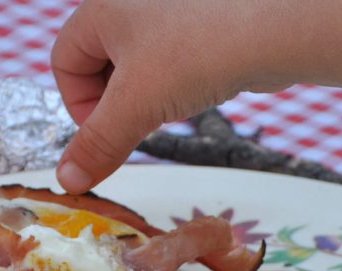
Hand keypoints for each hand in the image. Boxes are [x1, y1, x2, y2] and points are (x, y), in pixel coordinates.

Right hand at [51, 0, 285, 192]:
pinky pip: (173, 59)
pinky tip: (199, 89)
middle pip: (98, 62)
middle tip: (138, 124)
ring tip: (171, 105)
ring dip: (146, 96)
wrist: (277, 28)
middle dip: (113, 102)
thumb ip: (98, 144)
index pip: (64, 60)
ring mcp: (169, 11)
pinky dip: (177, 82)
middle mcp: (132, 2)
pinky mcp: (202, 25)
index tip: (106, 133)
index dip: (78, 105)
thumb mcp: (136, 106)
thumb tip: (66, 181)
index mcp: (103, 8)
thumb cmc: (197, 54)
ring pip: (138, 65)